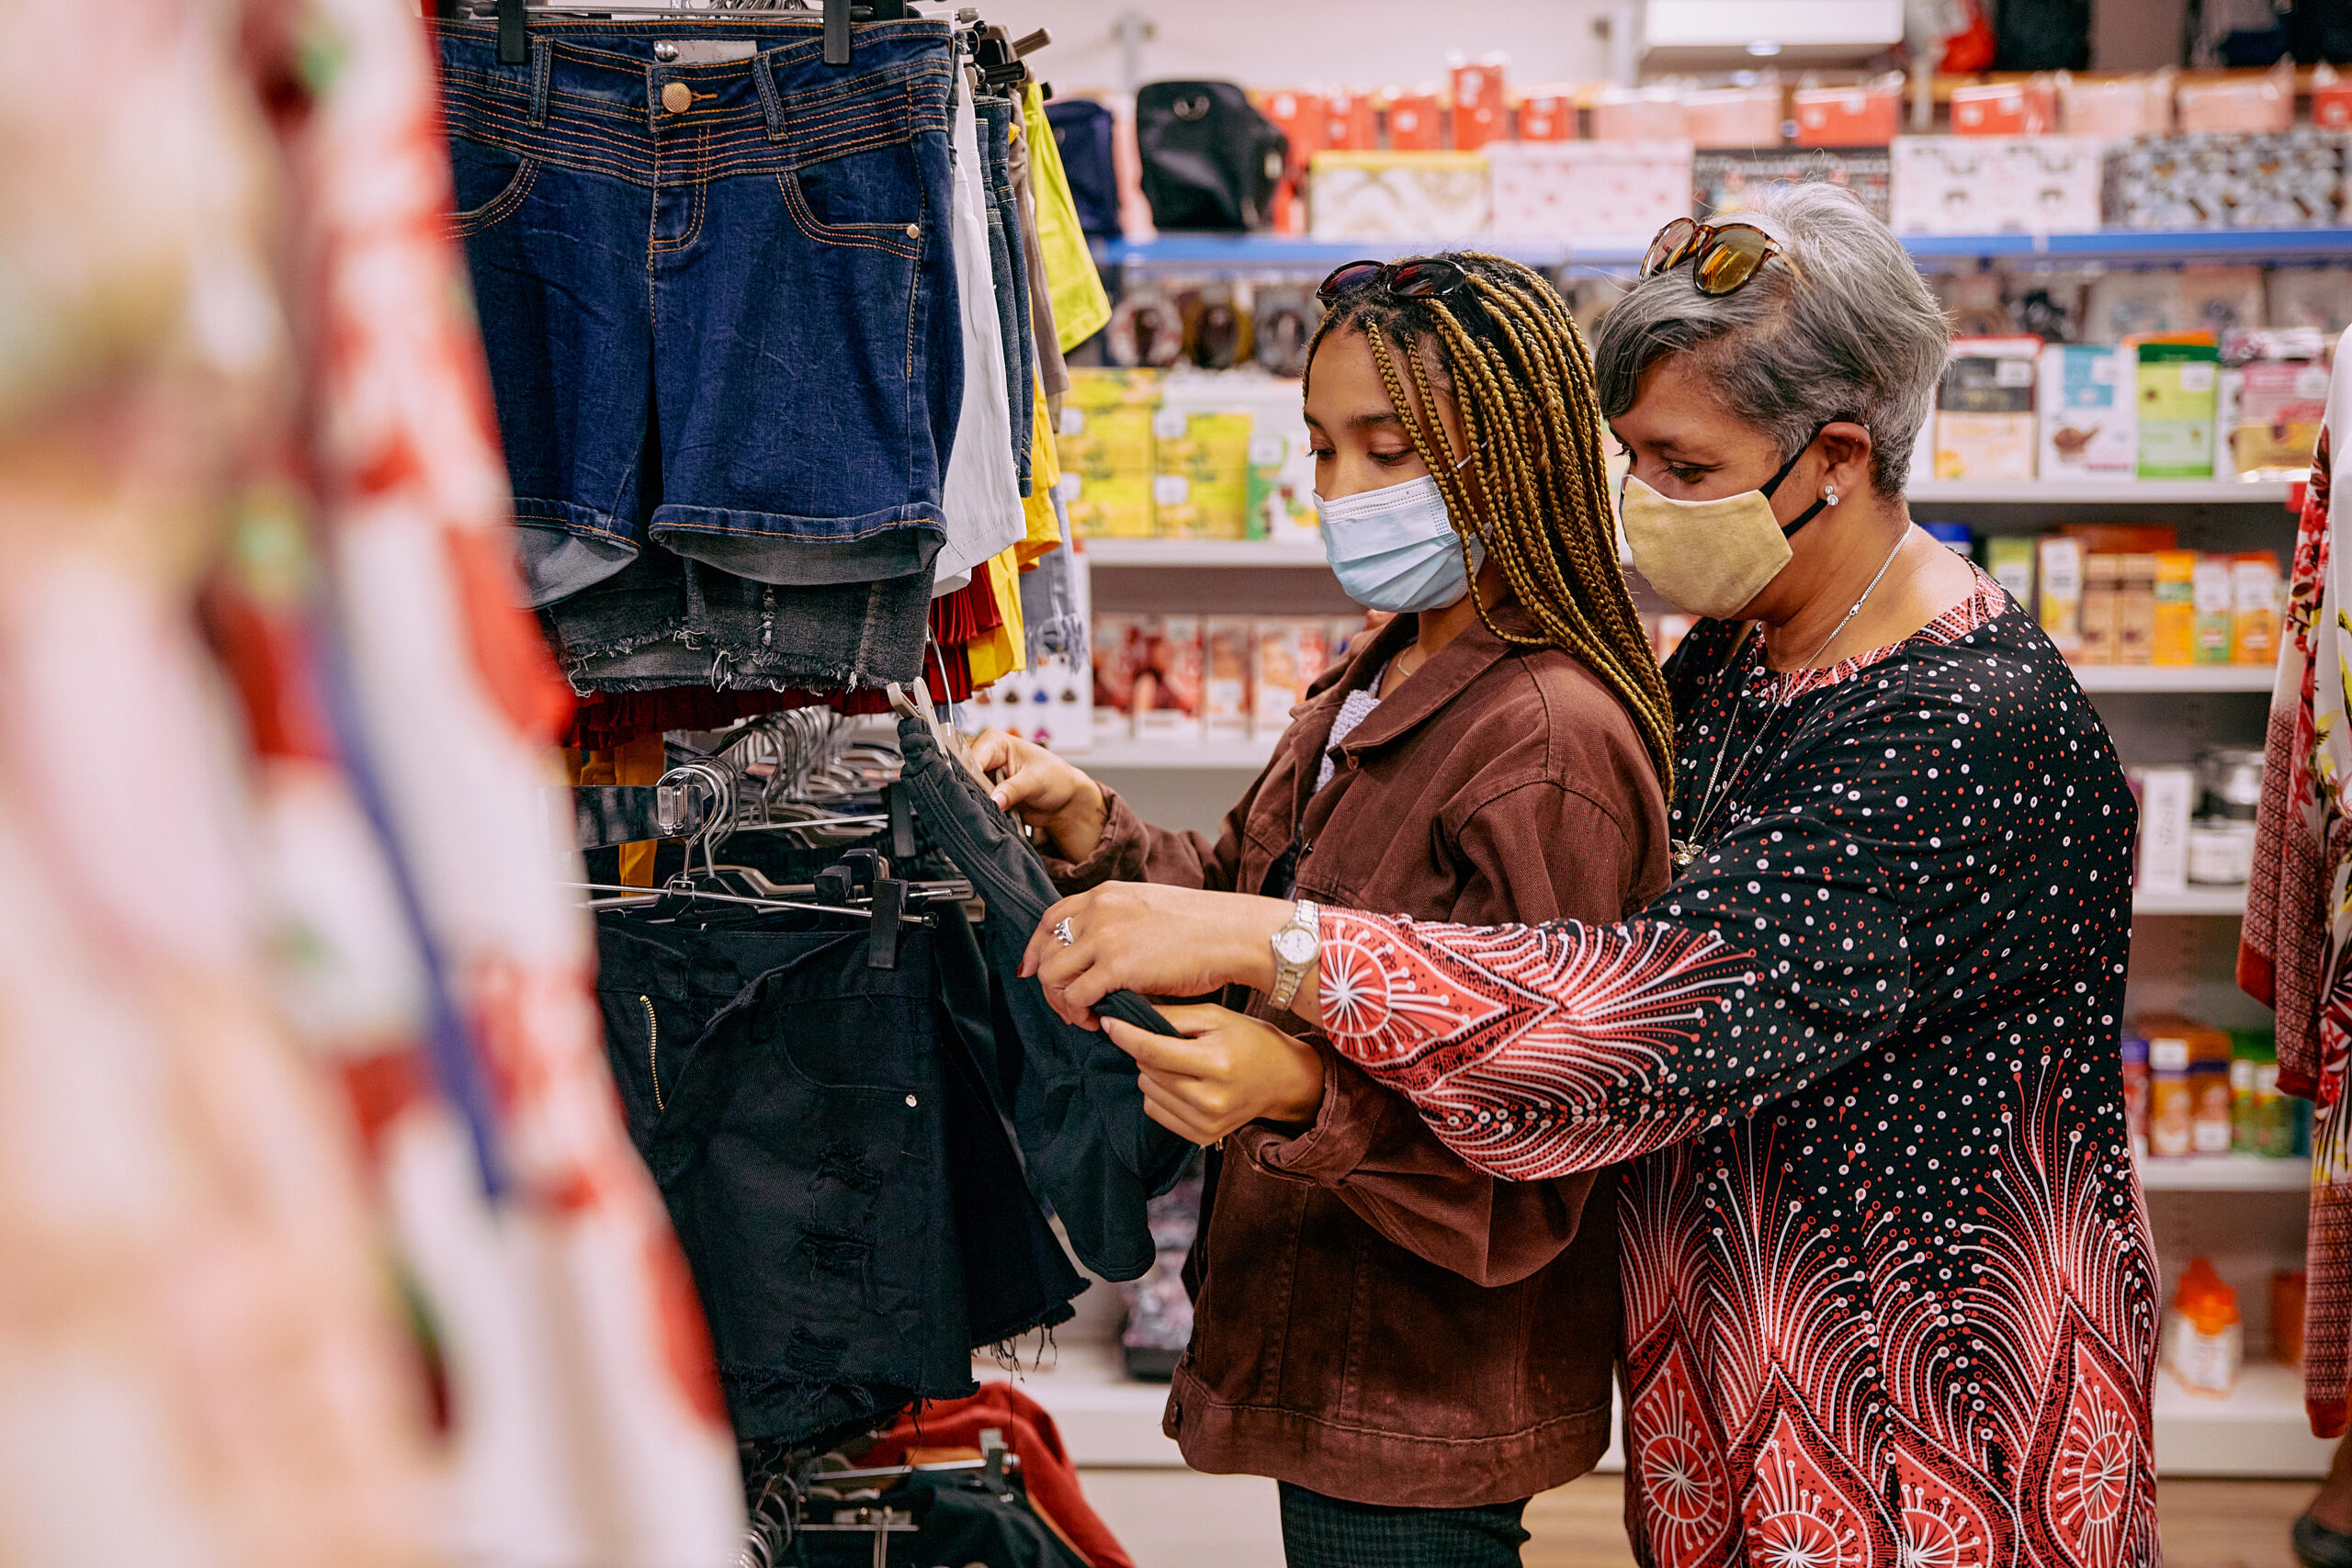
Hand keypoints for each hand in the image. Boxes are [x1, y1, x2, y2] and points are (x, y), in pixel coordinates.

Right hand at [967, 727, 1107, 860]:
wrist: (1063, 800)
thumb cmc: (1056, 779)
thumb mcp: (1036, 781)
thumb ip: (1013, 790)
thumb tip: (993, 800)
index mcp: (994, 741)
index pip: (971, 757)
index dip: (969, 776)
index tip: (974, 795)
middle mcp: (984, 754)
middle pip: (961, 772)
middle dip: (969, 790)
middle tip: (979, 806)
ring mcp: (982, 774)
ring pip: (963, 787)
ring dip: (973, 801)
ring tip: (984, 812)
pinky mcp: (983, 791)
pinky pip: (970, 800)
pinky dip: (976, 809)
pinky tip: (984, 816)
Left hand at [1021, 882, 1294, 1027]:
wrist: (1233, 932)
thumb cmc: (1203, 928)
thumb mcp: (1148, 909)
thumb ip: (1117, 921)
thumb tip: (1096, 953)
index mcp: (1105, 894)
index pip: (1049, 918)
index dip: (1035, 948)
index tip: (1032, 969)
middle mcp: (1098, 910)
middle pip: (1046, 950)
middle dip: (1049, 984)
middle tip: (1068, 1006)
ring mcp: (1105, 935)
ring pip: (1053, 975)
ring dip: (1063, 1002)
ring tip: (1083, 1017)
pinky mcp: (1116, 965)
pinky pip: (1077, 995)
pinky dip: (1080, 1013)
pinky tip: (1097, 1021)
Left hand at [1103, 1004, 1326, 1143]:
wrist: (1284, 1080)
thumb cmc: (1250, 1041)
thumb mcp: (1216, 1016)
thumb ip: (1173, 1016)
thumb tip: (1129, 1016)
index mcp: (1216, 1063)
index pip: (1152, 1050)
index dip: (1125, 1034)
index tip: (1109, 1021)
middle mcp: (1210, 1098)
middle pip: (1147, 1070)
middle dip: (1147, 1051)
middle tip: (1170, 1041)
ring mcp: (1206, 1122)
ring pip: (1147, 1091)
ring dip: (1153, 1073)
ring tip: (1181, 1063)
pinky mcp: (1202, 1137)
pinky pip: (1156, 1112)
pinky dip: (1160, 1094)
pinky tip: (1182, 1083)